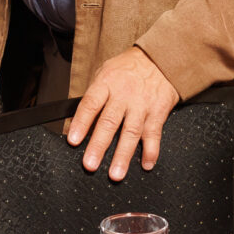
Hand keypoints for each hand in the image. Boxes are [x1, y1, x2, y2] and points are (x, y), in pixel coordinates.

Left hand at [66, 46, 179, 180]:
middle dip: (99, 145)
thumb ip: (94, 95)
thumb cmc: (128, 69)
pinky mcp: (158, 112)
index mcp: (107, 84)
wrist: (160, 59)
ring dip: (123, 155)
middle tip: (90, 164)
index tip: (74, 141)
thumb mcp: (106, 72)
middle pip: (109, 122)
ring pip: (131, 132)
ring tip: (116, 174)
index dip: (81, 123)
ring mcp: (141, 105)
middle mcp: (124, 95)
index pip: (91, 104)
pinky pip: (154, 134)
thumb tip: (79, 122)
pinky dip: (151, 151)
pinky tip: (146, 164)